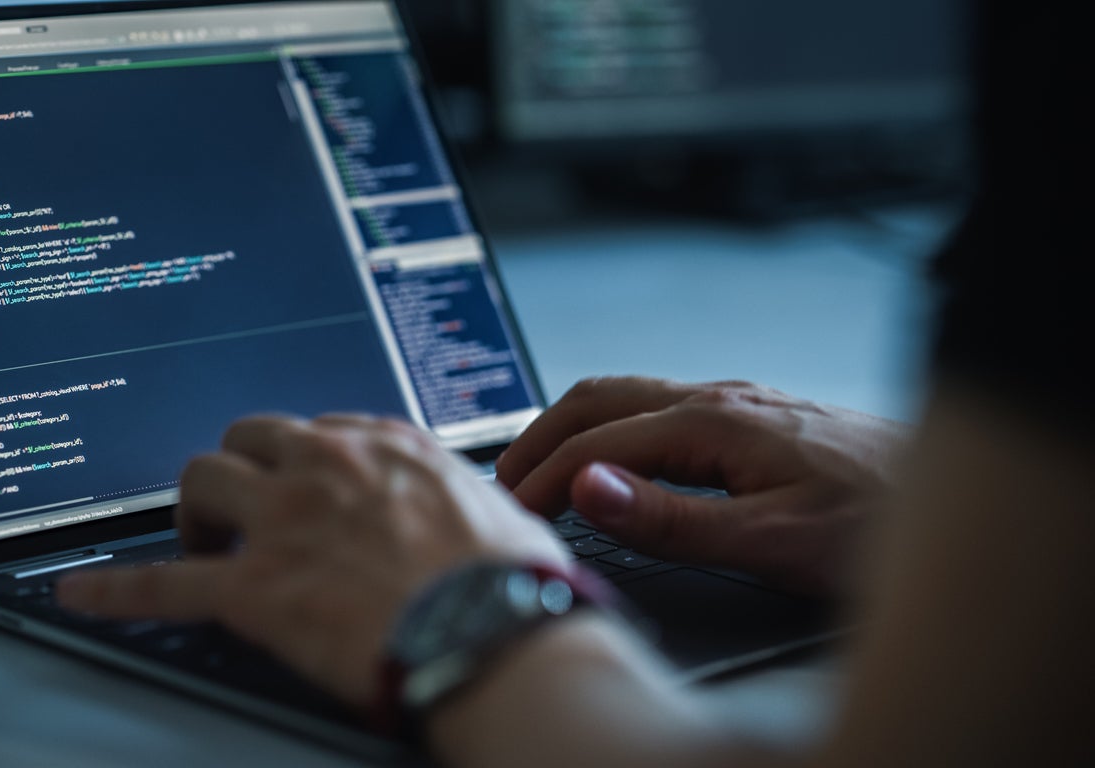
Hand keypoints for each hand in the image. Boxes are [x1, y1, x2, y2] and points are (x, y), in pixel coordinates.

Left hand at [56, 414, 567, 705]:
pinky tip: (83, 591)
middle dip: (240, 467)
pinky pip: (163, 583)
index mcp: (386, 447)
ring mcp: (284, 524)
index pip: (321, 430)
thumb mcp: (501, 510)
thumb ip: (464, 496)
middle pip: (249, 437)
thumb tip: (475, 507)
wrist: (496, 635)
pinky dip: (117, 589)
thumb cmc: (512, 583)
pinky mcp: (254, 589)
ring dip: (194, 508)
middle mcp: (326, 468)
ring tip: (198, 537)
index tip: (301, 480)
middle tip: (244, 505)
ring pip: (201, 481)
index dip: (303, 460)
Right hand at [495, 377, 909, 594]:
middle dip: (541, 434)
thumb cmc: (875, 522)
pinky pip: (658, 406)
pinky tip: (615, 458)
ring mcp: (737, 402)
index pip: (598, 441)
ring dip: (574, 427)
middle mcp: (719, 398)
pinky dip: (612, 429)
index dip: (543, 475)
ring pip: (628, 395)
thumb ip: (672, 518)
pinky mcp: (752, 416)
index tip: (510, 509)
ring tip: (543, 467)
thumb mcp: (771, 538)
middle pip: (600, 397)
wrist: (948, 497)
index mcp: (714, 421)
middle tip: (504, 478)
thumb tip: (588, 487)